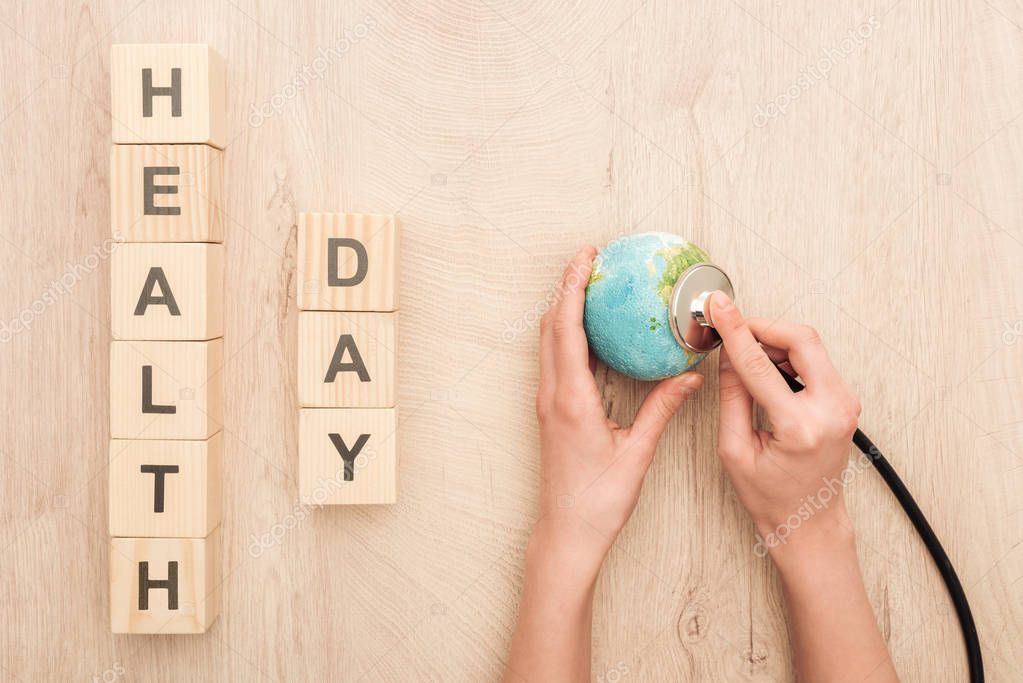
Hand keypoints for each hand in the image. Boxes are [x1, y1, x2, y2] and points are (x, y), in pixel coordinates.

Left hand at [533, 246, 703, 565]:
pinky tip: (590, 329)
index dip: (573, 288)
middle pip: (550, 326)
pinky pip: (554, 359)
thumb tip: (689, 376)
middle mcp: (552, 395)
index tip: (586, 257)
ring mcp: (547, 402)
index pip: (567, 329)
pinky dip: (566, 332)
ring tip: (589, 283)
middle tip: (591, 258)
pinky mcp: (550, 411)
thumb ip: (662, 410)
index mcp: (572, 400)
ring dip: (563, 307)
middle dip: (567, 286)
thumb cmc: (599, 500)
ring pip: (547, 341)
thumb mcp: (637, 453)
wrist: (566, 532)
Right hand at [709, 292, 861, 555]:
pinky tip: (766, 368)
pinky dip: (788, 355)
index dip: (735, 330)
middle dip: (764, 325)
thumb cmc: (770, 496)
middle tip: (733, 327)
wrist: (809, 520)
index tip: (719, 307)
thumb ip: (732, 396)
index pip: (759, 364)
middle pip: (802, 338)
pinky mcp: (845, 400)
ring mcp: (845, 404)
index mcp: (799, 428)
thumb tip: (728, 352)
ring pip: (810, 345)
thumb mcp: (734, 449)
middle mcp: (832, 411)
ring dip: (775, 340)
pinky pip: (816, 360)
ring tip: (745, 355)